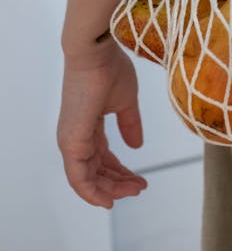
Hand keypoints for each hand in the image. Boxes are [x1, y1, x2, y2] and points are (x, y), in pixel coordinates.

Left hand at [57, 40, 148, 208]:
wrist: (96, 51)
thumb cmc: (109, 68)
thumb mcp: (126, 101)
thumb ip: (130, 124)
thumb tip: (137, 146)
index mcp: (87, 127)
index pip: (102, 158)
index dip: (120, 172)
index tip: (140, 180)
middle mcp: (76, 137)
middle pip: (96, 171)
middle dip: (119, 183)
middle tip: (140, 187)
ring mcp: (71, 141)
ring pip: (88, 179)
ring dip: (111, 189)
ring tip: (135, 190)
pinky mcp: (72, 142)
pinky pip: (79, 178)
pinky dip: (93, 192)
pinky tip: (109, 200)